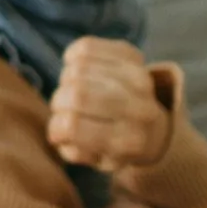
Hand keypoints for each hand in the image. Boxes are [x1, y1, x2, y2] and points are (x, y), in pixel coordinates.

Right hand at [45, 34, 168, 173]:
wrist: (150, 126)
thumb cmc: (114, 145)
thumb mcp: (95, 161)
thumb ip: (74, 151)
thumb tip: (60, 129)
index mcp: (128, 141)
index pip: (73, 125)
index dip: (56, 126)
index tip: (58, 131)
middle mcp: (139, 109)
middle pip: (77, 94)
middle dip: (59, 101)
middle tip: (63, 108)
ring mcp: (139, 78)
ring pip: (80, 68)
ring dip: (66, 80)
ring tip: (73, 90)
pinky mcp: (132, 55)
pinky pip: (86, 46)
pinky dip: (72, 57)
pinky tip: (78, 70)